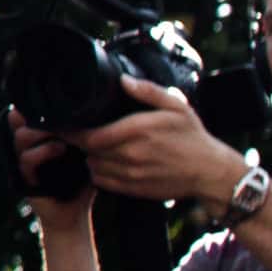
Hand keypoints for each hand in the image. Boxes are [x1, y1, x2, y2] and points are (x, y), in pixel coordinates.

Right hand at [9, 111, 94, 232]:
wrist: (74, 214)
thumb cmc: (83, 180)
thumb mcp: (84, 152)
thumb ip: (82, 133)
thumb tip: (95, 107)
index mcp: (38, 135)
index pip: (29, 111)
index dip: (35, 102)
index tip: (53, 96)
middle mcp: (27, 145)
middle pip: (20, 118)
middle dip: (36, 114)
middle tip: (57, 112)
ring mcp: (23, 160)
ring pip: (21, 136)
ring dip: (40, 132)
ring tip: (63, 134)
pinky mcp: (23, 177)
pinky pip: (27, 159)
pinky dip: (42, 152)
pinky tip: (59, 149)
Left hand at [59, 77, 247, 210]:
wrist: (210, 172)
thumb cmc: (192, 137)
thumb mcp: (176, 107)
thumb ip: (148, 91)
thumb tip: (123, 81)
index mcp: (137, 132)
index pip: (90, 135)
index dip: (71, 131)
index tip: (61, 123)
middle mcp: (130, 155)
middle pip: (88, 150)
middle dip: (80, 141)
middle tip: (79, 131)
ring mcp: (131, 175)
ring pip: (92, 166)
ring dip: (90, 156)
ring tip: (96, 145)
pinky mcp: (133, 189)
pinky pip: (103, 181)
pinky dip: (99, 172)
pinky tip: (106, 161)